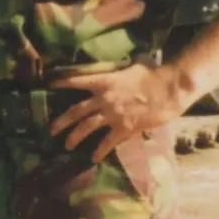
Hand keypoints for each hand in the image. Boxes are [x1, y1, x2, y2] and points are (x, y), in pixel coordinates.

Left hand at [49, 62, 198, 161]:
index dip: (62, 82)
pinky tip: (93, 159)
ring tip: (66, 145)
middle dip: (61, 121)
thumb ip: (126, 67)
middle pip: (76, 110)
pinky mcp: (124, 128)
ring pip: (87, 127)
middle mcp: (104, 98)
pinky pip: (108, 142)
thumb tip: (132, 59)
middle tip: (51, 130)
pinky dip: (100, 151)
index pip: (77, 80)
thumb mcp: (135, 64)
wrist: (169, 90)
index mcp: (105, 81)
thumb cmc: (154, 74)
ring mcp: (113, 114)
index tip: (49, 84)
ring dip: (74, 137)